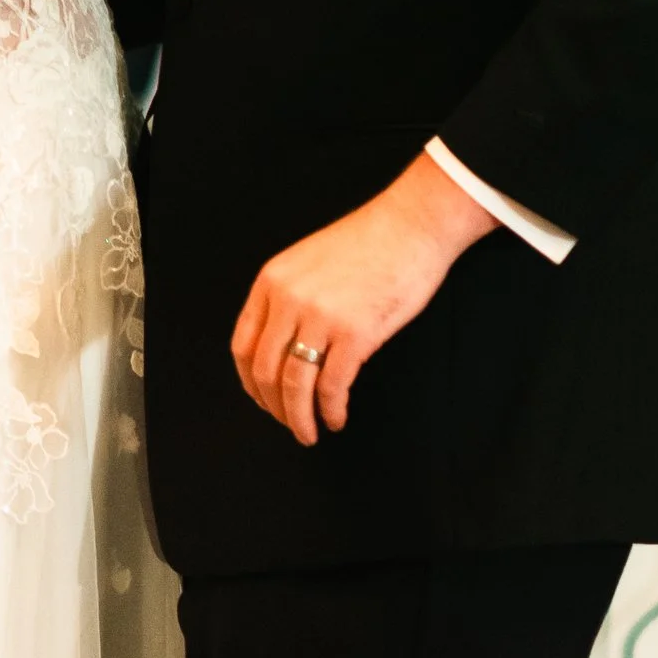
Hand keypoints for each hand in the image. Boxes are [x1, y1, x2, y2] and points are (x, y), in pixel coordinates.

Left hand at [232, 153, 492, 445]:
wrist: (414, 224)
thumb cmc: (370, 242)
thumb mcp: (309, 261)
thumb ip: (289, 298)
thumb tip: (283, 346)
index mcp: (272, 281)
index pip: (244, 346)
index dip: (251, 383)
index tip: (263, 400)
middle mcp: (288, 299)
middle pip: (265, 371)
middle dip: (274, 407)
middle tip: (289, 424)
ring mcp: (321, 317)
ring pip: (295, 385)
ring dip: (298, 418)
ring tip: (309, 433)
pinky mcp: (355, 333)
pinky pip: (331, 386)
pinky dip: (330, 410)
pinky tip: (337, 418)